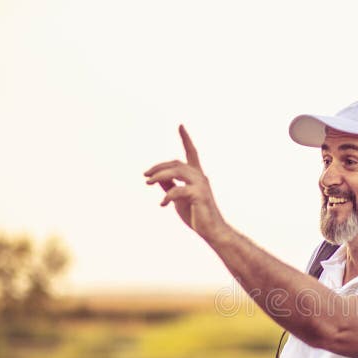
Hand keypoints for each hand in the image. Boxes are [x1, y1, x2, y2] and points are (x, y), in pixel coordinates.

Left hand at [144, 125, 228, 241]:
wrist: (213, 231)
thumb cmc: (197, 215)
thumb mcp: (178, 199)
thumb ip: (170, 186)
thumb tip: (157, 177)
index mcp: (197, 176)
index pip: (191, 153)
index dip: (186, 139)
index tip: (180, 125)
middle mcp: (201, 177)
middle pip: (176, 163)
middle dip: (159, 166)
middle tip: (145, 175)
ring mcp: (201, 185)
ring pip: (177, 172)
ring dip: (159, 175)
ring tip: (148, 183)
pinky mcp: (199, 195)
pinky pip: (178, 190)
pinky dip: (167, 196)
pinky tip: (162, 204)